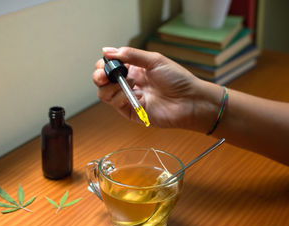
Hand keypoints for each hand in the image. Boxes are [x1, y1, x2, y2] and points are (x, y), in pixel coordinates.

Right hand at [92, 47, 220, 129]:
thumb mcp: (154, 60)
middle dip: (99, 75)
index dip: (104, 64)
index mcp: (134, 69)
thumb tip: (108, 50)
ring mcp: (129, 98)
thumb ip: (130, 55)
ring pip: (104, 93)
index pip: (110, 66)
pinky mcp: (131, 112)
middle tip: (103, 74)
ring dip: (109, 86)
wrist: (189, 100)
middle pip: (103, 80)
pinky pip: (115, 104)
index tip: (105, 61)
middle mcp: (129, 84)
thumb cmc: (178, 80)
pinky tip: (131, 92)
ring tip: (126, 81)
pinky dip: (118, 96)